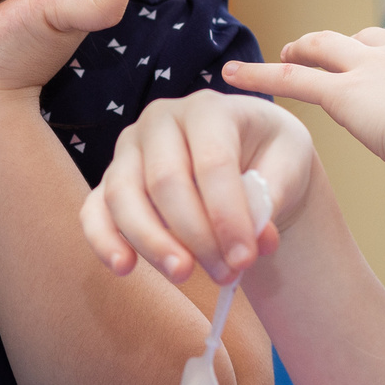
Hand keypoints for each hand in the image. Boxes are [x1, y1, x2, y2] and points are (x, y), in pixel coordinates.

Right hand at [81, 90, 320, 282]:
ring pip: (123, 196)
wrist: (250, 153)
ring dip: (152, 242)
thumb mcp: (290, 163)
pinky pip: (93, 209)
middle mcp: (160, 121)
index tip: (245, 259)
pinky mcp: (111, 179)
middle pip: (164, 181)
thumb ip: (273, 198)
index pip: (212, 162)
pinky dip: (103, 240)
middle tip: (224, 274)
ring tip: (183, 275)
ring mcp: (129, 149)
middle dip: (194, 235)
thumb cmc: (270, 154)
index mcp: (208, 109)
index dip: (227, 215)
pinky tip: (125, 267)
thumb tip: (255, 240)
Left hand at [227, 23, 384, 169]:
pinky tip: (232, 75)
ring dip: (305, 48)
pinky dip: (260, 75)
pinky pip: (294, 78)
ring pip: (328, 46)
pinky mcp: (345, 92)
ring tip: (286, 51)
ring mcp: (374, 67)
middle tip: (330, 54)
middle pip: (370, 38)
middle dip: (349, 46)